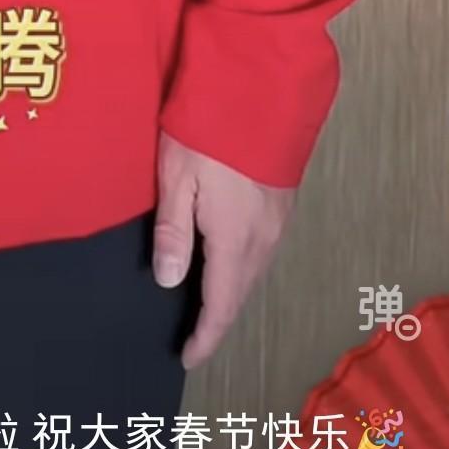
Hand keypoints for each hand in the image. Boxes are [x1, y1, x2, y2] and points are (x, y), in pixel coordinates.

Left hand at [152, 132, 294, 367]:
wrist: (263, 89)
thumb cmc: (211, 129)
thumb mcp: (176, 177)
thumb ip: (172, 232)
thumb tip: (167, 281)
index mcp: (233, 239)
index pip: (220, 304)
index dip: (205, 336)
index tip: (188, 359)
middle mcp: (262, 239)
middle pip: (240, 294)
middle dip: (218, 320)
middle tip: (193, 338)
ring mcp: (277, 221)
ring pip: (252, 274)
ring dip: (230, 296)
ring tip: (205, 308)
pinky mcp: (282, 203)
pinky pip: (261, 253)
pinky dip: (241, 271)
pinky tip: (226, 265)